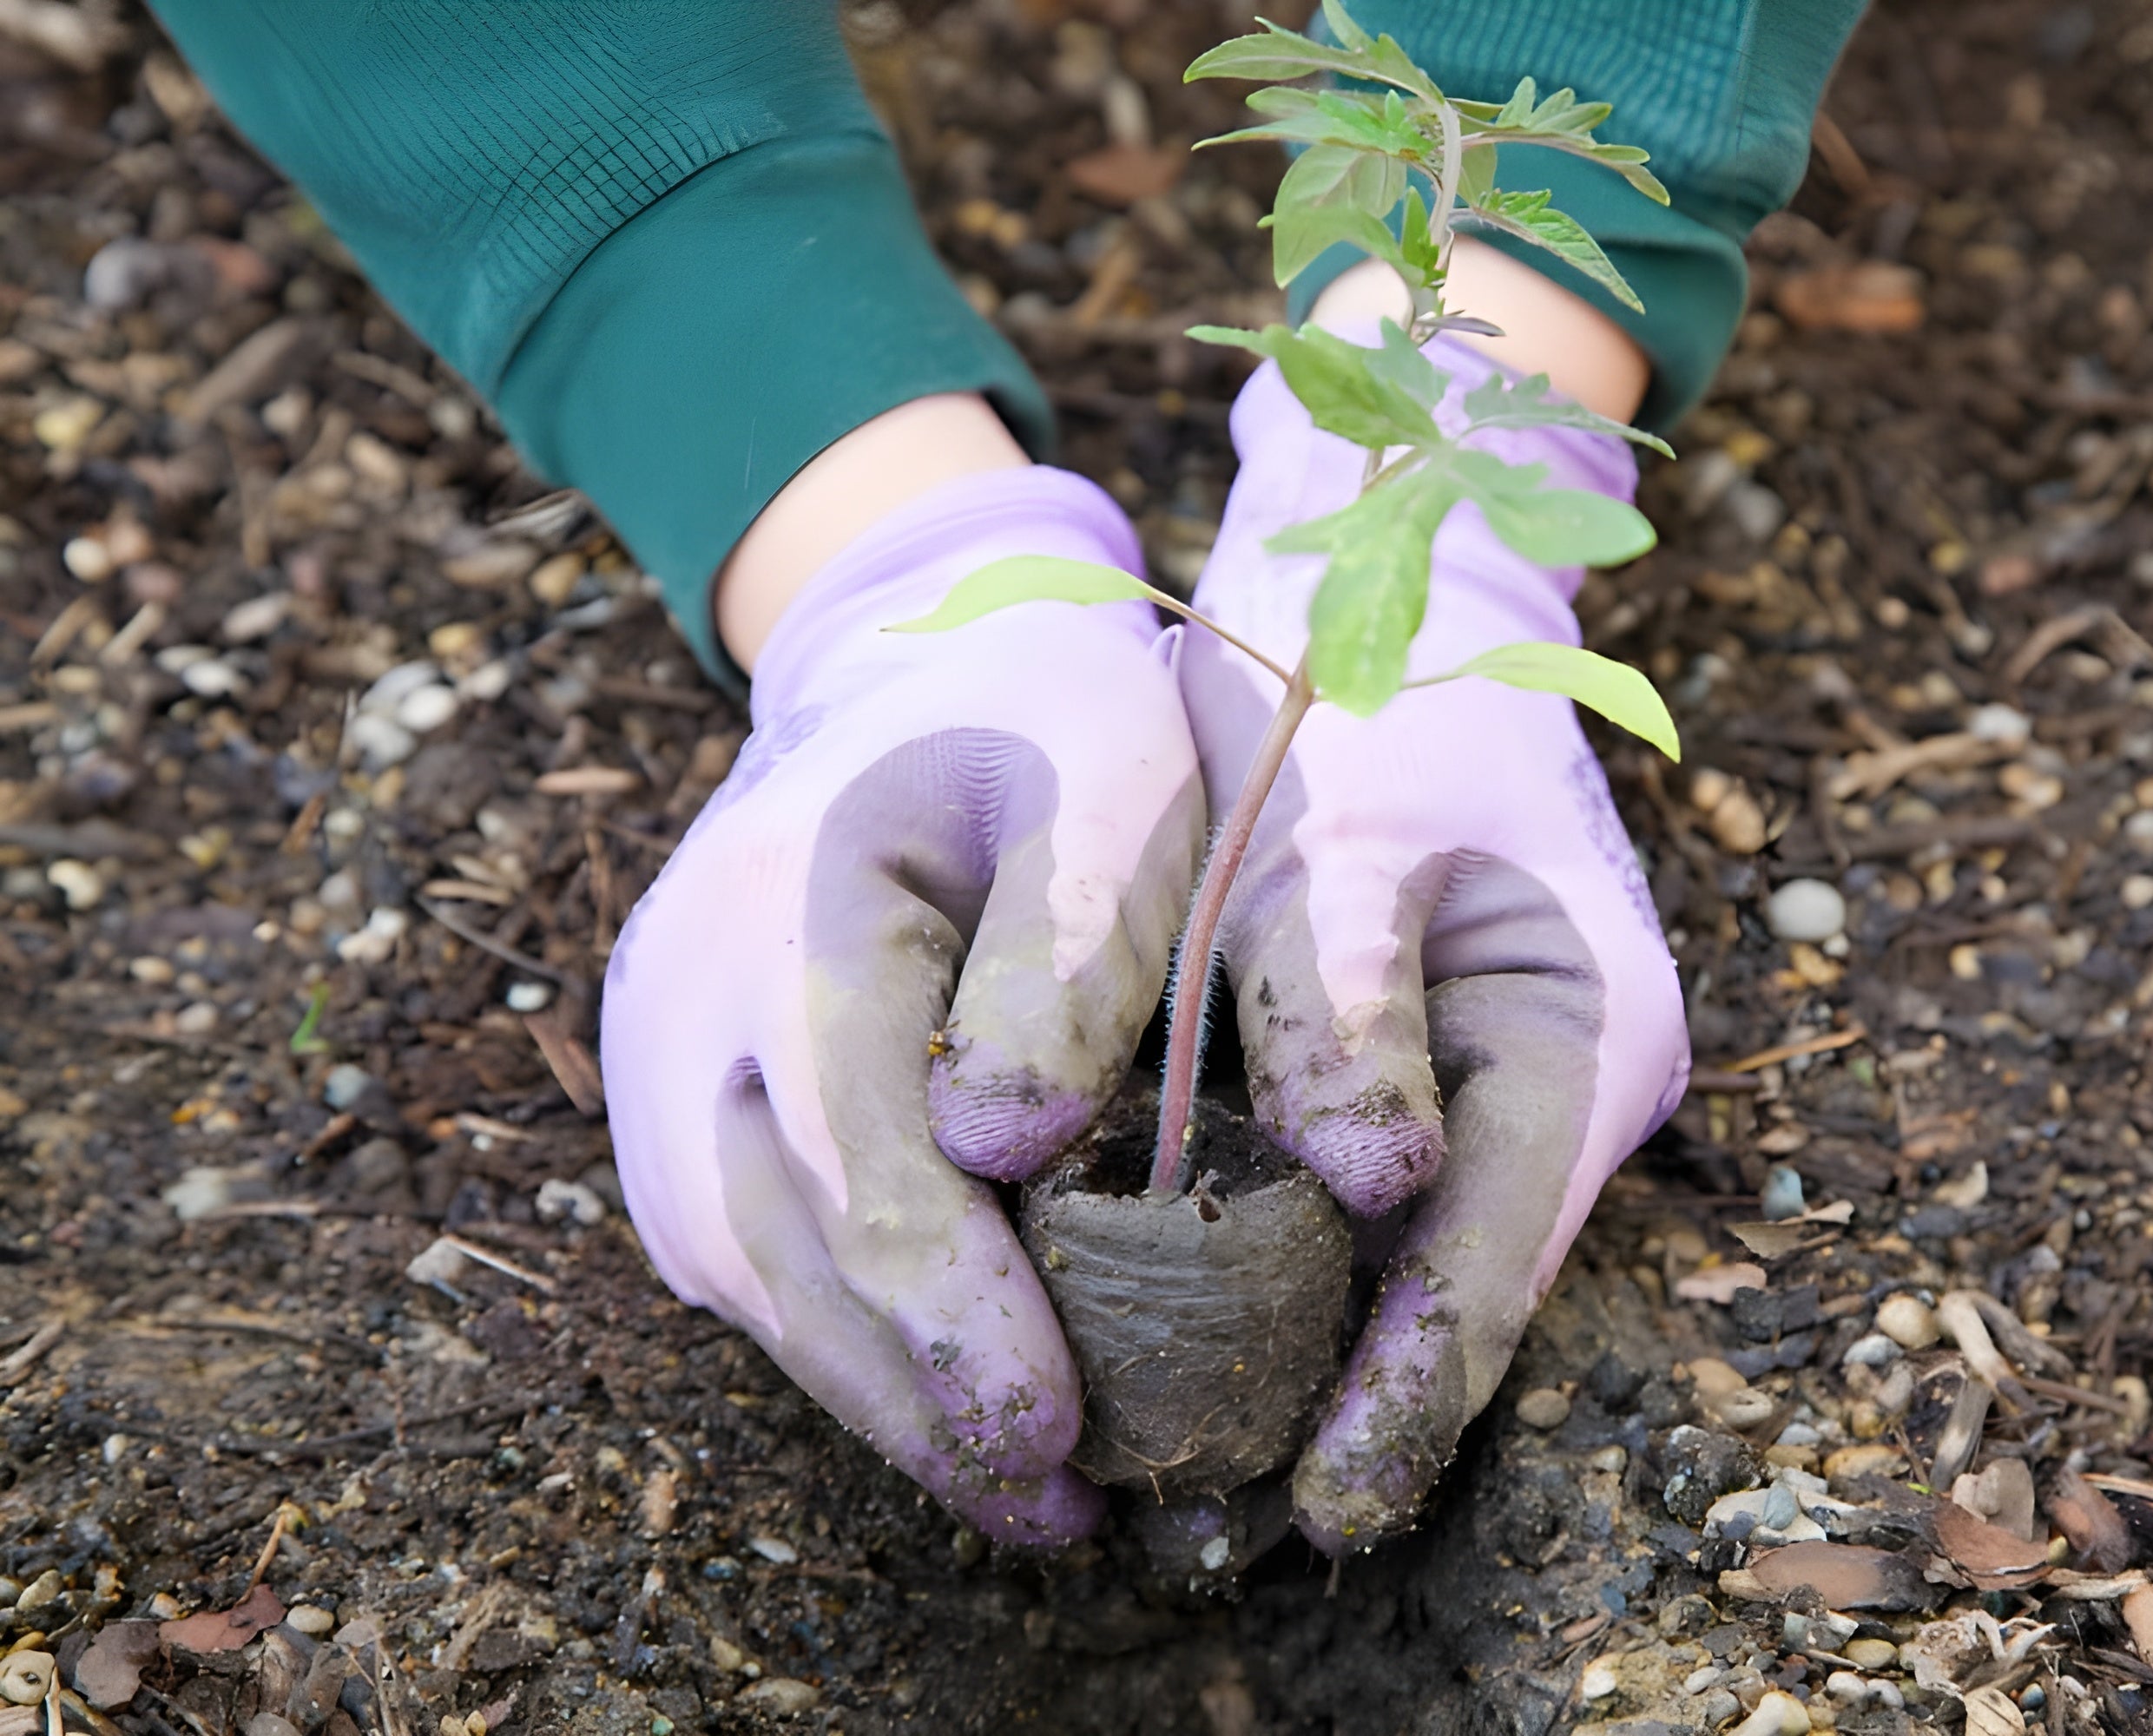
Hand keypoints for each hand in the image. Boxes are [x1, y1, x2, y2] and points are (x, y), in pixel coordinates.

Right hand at [602, 468, 1200, 1544]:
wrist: (917, 654)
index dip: (950, 1307)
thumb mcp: (1113, 779)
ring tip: (1027, 1492)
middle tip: (1059, 1504)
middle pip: (781, 1241)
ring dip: (878, 1395)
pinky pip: (744, 1250)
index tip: (1053, 1424)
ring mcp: (657, 1053)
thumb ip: (1074, 947)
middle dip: (918, 1393)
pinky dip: (844, 1339)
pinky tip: (952, 1403)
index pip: (855, 1149)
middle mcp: (684, 992)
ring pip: (748, 1271)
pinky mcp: (676, 1102)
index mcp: (795, 898)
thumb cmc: (1048, 717)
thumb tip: (1000, 1144)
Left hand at [1181, 341, 1690, 1551]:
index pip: (1495, 1255)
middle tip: (1233, 1521)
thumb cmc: (1371, 684)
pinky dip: (1296, 1260)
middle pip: (1467, 1281)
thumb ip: (1349, 1006)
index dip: (1411, 1388)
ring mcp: (1508, 1074)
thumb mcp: (1344, 829)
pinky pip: (1371, 1194)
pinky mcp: (1435, 1060)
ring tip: (1204, 1461)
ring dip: (1324, 1348)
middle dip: (1363, 1402)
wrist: (1391, 572)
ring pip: (1418, 1252)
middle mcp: (1570, 1076)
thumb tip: (1375, 1186)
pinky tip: (1199, 1322)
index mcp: (1587, 1030)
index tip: (1322, 1501)